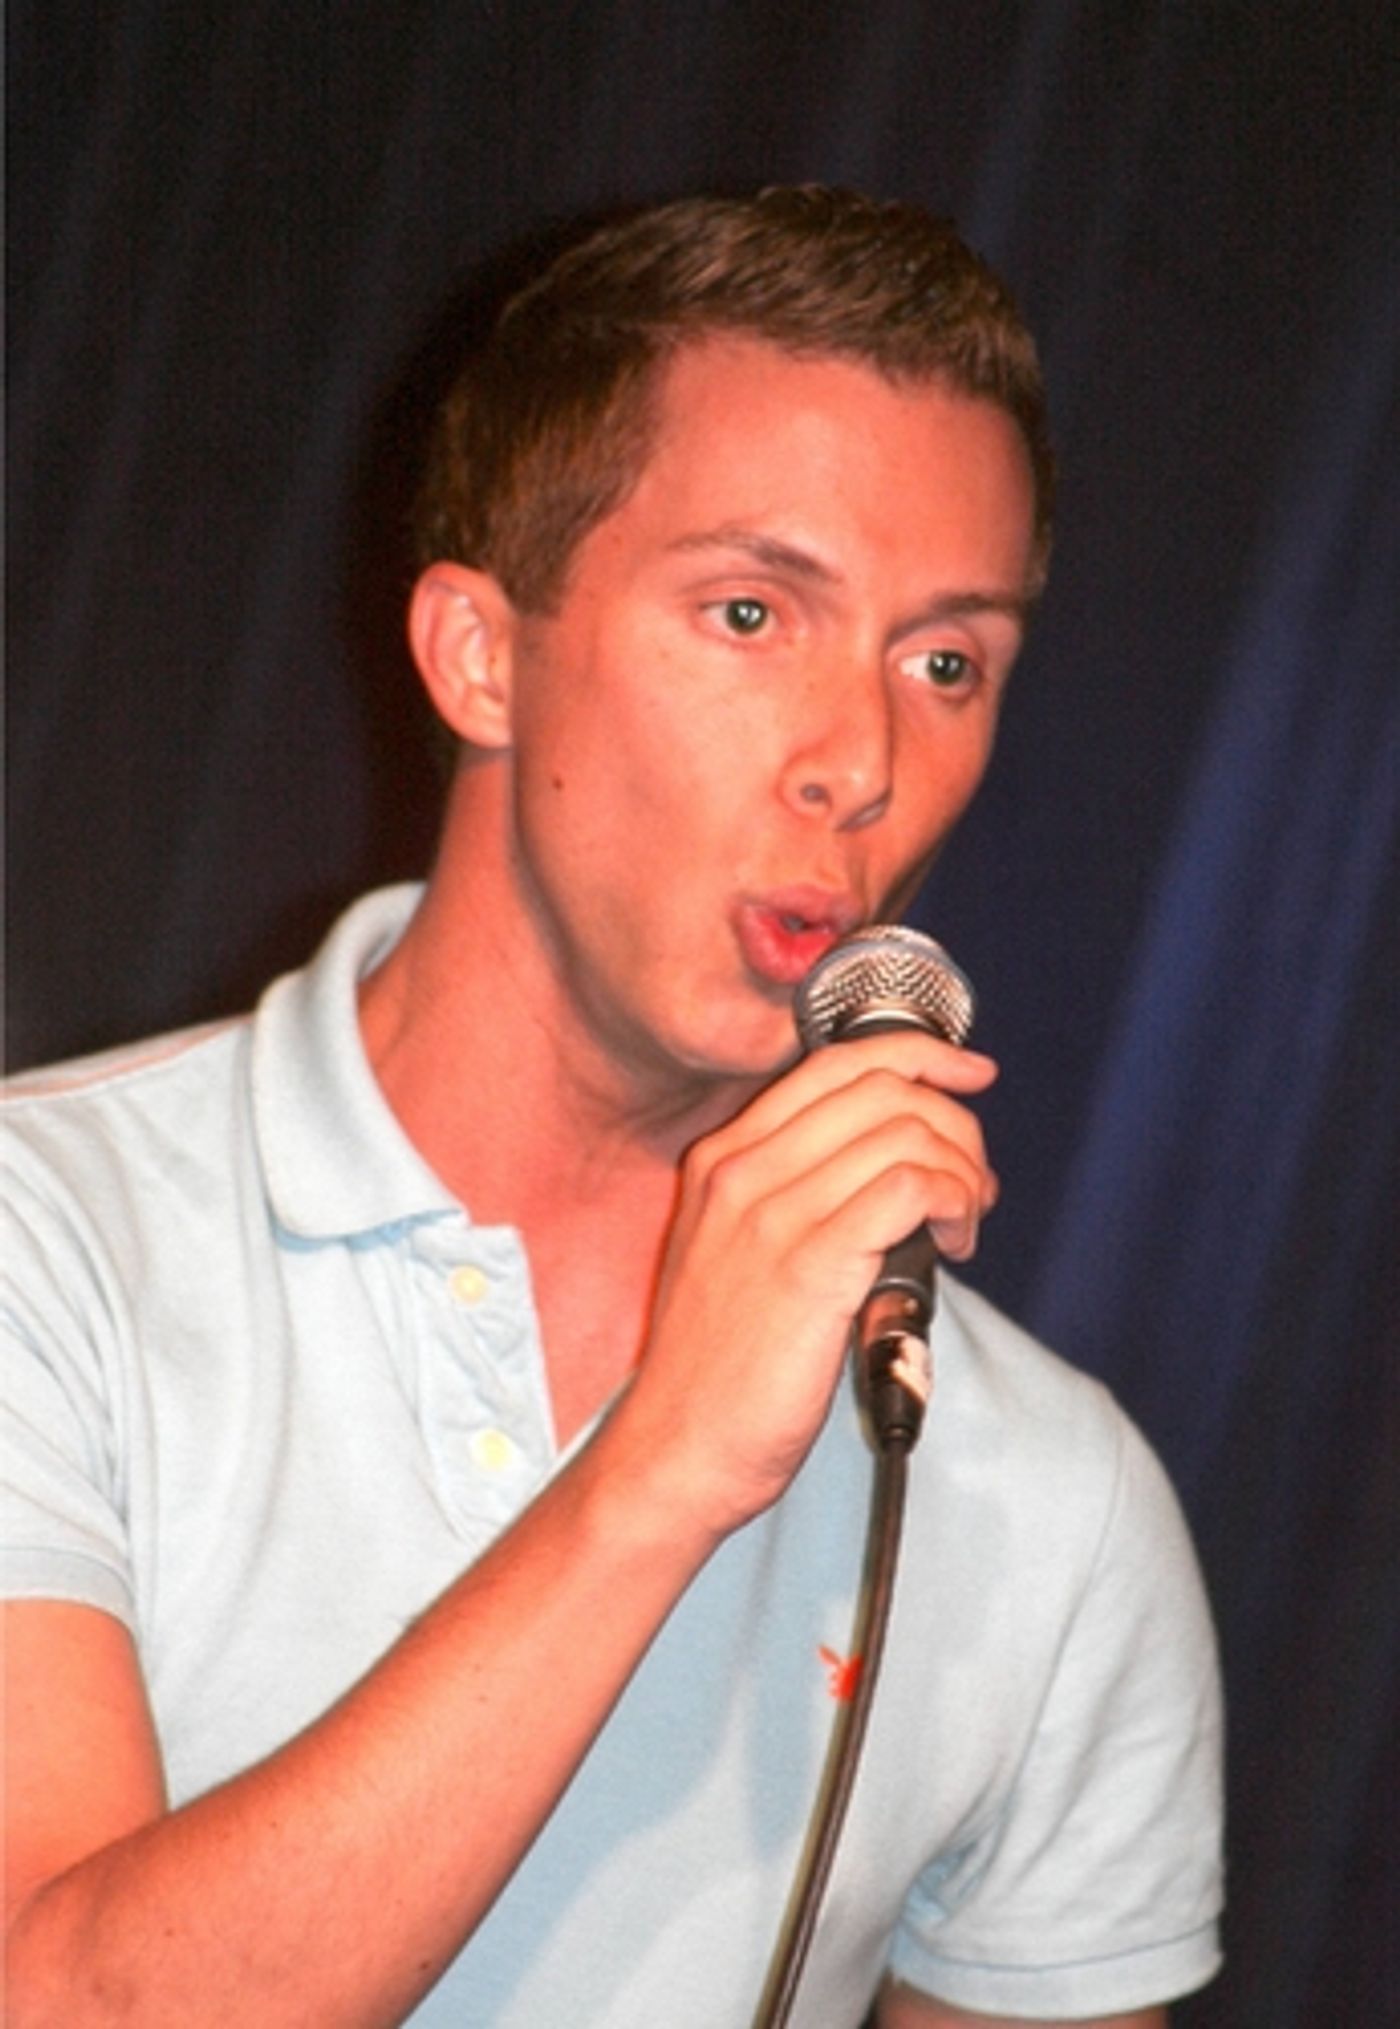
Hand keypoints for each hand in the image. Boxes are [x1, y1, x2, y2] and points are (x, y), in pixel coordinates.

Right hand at [609, 1031, 998, 1539]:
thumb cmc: (719, 1369)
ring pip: (904, 1131)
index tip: (969, 1076)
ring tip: (965, 1224)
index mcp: (723, 1158)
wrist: (676, 1449)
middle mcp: (741, 1170)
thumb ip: (797, 1198)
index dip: (919, 1055)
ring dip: (961, 1170)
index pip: (835, 1063)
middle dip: (954, 1123)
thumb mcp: (736, 1254)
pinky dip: (953, 1200)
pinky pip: (908, 1187)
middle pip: (880, 1087)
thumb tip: (897, 1169)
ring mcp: (770, 1214)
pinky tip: (954, 1241)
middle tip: (974, 1184)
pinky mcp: (808, 1264)